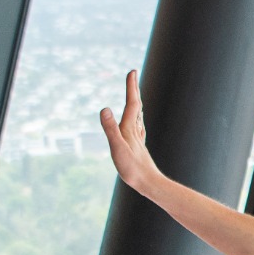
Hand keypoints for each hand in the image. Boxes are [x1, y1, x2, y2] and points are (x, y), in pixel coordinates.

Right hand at [99, 71, 167, 197]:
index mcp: (130, 128)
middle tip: (133, 75)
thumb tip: (104, 108)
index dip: (131, 86)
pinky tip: (137, 123)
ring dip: (135, 102)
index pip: (132, 102)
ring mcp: (137, 139)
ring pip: (138, 116)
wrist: (148, 184)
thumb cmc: (132, 169)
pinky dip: (136, 118)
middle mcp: (135, 131)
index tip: (132, 70)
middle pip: (136, 106)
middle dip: (133, 89)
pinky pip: (137, 127)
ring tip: (134, 94)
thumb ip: (110, 128)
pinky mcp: (137, 147)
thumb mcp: (117, 148)